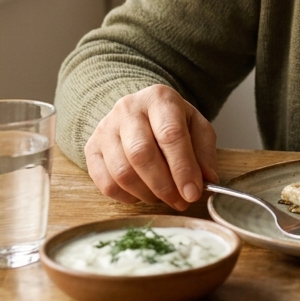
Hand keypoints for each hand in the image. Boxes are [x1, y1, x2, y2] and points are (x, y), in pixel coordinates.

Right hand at [85, 84, 218, 210]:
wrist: (140, 111)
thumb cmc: (171, 121)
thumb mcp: (196, 127)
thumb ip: (204, 152)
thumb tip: (207, 181)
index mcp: (159, 98)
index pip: (170, 135)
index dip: (182, 168)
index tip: (193, 193)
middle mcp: (128, 109)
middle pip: (141, 155)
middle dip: (164, 186)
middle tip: (180, 202)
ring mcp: (105, 128)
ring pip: (122, 172)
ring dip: (147, 194)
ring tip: (164, 197)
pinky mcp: (91, 148)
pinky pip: (105, 183)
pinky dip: (127, 197)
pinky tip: (143, 194)